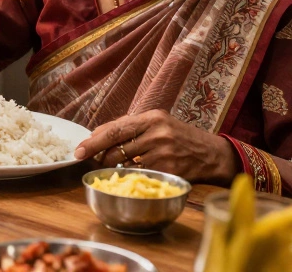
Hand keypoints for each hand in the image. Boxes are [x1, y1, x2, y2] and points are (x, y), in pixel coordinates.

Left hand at [74, 109, 238, 183]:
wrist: (213, 155)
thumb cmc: (180, 138)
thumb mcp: (157, 124)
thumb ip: (129, 127)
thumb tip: (95, 133)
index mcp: (151, 117)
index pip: (114, 129)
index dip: (93, 141)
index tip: (78, 150)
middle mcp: (157, 132)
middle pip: (115, 147)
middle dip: (99, 156)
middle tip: (93, 161)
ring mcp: (163, 152)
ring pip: (124, 163)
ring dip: (116, 167)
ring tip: (119, 165)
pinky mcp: (169, 170)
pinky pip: (139, 175)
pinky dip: (132, 175)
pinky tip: (135, 172)